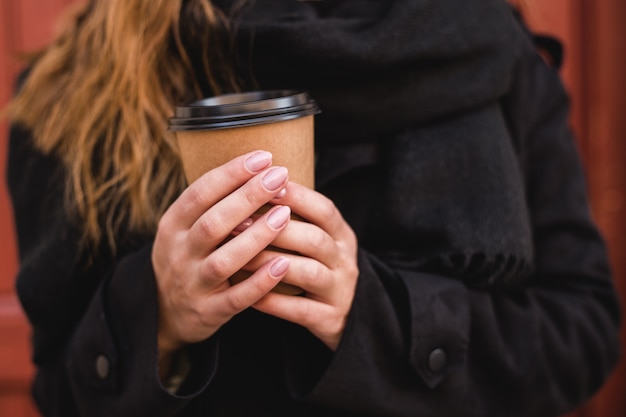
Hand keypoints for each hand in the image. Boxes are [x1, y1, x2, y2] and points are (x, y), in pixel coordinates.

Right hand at [151, 151, 291, 364]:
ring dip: (256, 236)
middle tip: (280, 176)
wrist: (164, 313)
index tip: (263, 157)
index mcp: (172, 226)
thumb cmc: (188, 257)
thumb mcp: (185, 228)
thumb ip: (212, 203)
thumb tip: (256, 166)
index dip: (231, 173)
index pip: (199, 193)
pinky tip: (284, 265)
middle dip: (248, 197)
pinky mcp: (209, 311)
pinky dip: (260, 282)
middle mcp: (178, 253)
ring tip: (285, 214)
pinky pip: (237, 298)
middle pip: (213, 222)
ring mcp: (193, 283)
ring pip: (225, 259)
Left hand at [250, 182, 358, 350]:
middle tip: (238, 222)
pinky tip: (250, 297)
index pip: (324, 209)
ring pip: (308, 273)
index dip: (296, 196)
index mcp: (342, 236)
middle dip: (275, 229)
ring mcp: (340, 291)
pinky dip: (275, 303)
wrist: (348, 317)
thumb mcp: (317, 241)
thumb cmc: (318, 269)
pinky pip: (301, 311)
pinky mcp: (332, 319)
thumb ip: (295, 219)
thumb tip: (252, 184)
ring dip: (272, 263)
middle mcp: (345, 261)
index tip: (263, 183)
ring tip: (239, 258)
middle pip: (314, 239)